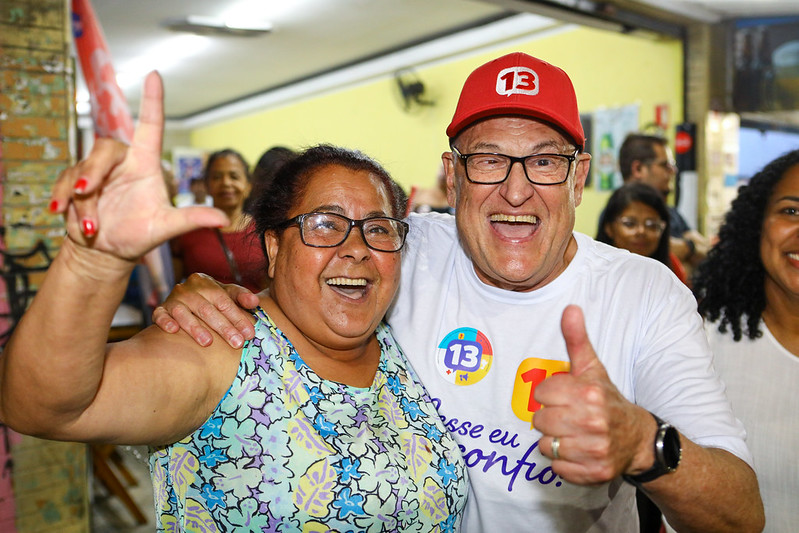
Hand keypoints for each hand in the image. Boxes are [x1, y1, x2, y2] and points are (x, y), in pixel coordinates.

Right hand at [50, 71, 227, 260]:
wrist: (107, 252)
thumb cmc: (139, 234)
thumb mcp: (165, 227)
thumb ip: (191, 219)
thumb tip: (222, 219)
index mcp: (145, 164)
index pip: (150, 126)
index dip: (153, 100)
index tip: (155, 75)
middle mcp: (120, 163)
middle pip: (104, 148)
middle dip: (93, 170)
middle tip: (88, 191)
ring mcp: (95, 172)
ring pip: (82, 172)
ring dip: (83, 200)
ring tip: (92, 228)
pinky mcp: (73, 183)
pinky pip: (64, 184)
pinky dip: (63, 200)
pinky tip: (61, 213)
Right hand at [152, 273, 258, 347]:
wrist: (184, 298)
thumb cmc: (211, 299)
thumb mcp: (227, 294)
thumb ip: (241, 297)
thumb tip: (255, 302)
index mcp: (206, 283)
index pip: (224, 301)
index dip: (238, 317)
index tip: (249, 334)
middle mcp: (188, 289)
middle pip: (207, 309)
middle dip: (223, 327)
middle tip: (236, 343)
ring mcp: (173, 299)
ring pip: (183, 313)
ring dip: (195, 328)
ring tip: (208, 342)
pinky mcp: (160, 310)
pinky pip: (160, 315)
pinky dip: (165, 322)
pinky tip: (173, 330)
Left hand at [533, 305, 653, 484]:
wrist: (638, 439)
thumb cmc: (607, 400)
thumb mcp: (592, 368)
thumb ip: (577, 340)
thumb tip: (570, 308)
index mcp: (589, 394)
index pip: (541, 394)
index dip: (549, 395)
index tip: (563, 397)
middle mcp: (594, 422)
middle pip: (540, 421)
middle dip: (550, 419)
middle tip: (567, 417)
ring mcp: (595, 449)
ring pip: (547, 446)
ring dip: (555, 442)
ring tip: (573, 434)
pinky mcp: (595, 473)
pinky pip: (557, 468)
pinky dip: (564, 463)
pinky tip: (579, 451)